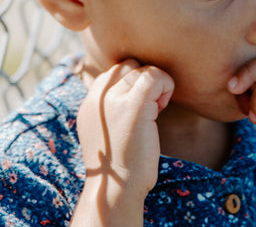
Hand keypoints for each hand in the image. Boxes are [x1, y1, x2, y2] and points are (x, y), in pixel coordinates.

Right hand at [77, 60, 174, 200]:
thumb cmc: (121, 163)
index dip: (133, 81)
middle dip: (144, 80)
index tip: (141, 103)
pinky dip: (166, 85)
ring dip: (157, 85)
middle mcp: (98, 97)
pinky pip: (155, 76)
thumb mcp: (106, 130)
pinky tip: (162, 107)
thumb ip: (110, 107)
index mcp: (90, 103)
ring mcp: (114, 99)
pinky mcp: (134, 105)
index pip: (113, 70)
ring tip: (156, 110)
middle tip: (151, 106)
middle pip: (129, 66)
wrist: (118, 188)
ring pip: (143, 69)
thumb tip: (132, 87)